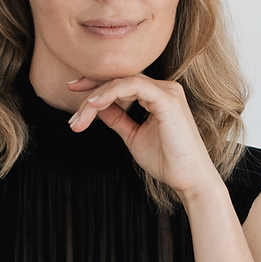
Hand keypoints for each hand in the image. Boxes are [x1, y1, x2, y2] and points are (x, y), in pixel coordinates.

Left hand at [66, 75, 219, 195]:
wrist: (189, 180)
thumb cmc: (166, 161)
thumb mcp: (133, 136)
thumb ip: (117, 118)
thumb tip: (96, 106)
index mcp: (158, 95)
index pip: (121, 81)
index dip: (95, 84)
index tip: (72, 90)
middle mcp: (164, 88)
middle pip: (118, 80)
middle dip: (90, 94)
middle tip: (73, 116)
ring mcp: (167, 92)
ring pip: (121, 82)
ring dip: (96, 99)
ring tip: (79, 118)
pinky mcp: (167, 99)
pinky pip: (132, 86)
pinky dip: (110, 93)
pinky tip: (94, 105)